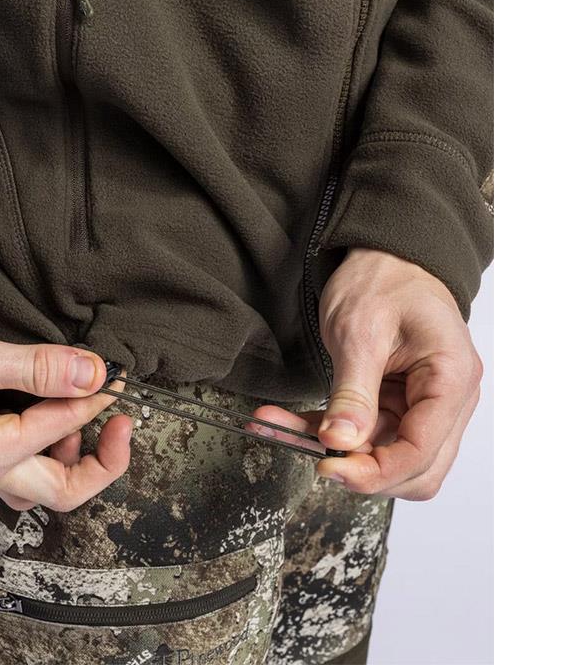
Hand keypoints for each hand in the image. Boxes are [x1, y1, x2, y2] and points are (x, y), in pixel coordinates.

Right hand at [0, 316, 132, 510]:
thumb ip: (36, 368)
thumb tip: (92, 374)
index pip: (64, 431)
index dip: (97, 401)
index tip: (115, 376)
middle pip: (64, 489)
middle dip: (104, 460)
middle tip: (123, 422)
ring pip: (47, 480)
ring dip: (78, 454)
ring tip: (92, 416)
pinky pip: (27, 462)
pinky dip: (51, 444)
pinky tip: (55, 415)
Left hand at [253, 248, 482, 499]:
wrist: (383, 255)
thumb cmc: (383, 279)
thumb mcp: (360, 332)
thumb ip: (353, 392)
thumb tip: (340, 443)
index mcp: (450, 379)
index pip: (422, 451)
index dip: (377, 472)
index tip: (331, 469)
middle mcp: (446, 399)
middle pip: (413, 468)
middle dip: (362, 470)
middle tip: (314, 461)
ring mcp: (421, 402)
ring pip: (382, 454)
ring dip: (334, 451)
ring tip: (278, 429)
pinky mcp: (394, 401)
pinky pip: (362, 431)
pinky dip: (324, 431)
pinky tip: (282, 422)